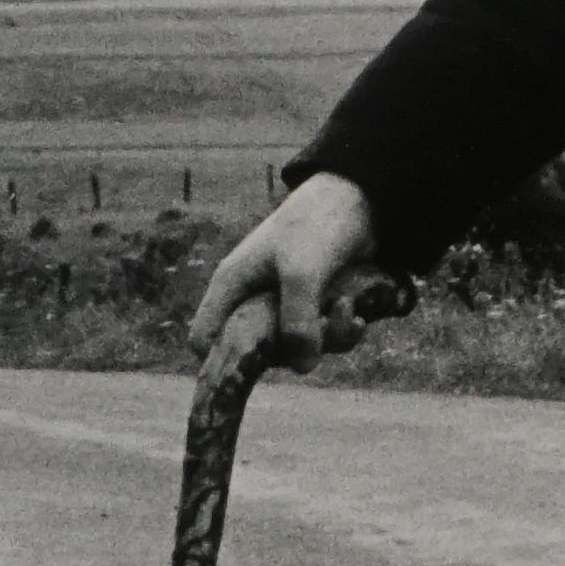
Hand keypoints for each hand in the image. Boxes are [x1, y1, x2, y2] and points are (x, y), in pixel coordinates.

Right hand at [189, 173, 404, 378]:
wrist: (360, 196)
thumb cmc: (317, 225)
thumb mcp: (302, 272)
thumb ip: (298, 322)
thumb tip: (303, 368)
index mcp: (233, 286)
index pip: (204, 339)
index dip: (220, 361)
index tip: (254, 369)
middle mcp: (253, 298)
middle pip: (258, 353)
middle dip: (293, 351)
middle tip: (320, 330)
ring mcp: (285, 303)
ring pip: (297, 348)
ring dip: (328, 340)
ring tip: (348, 309)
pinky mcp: (314, 305)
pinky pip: (322, 338)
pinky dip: (341, 332)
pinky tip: (358, 316)